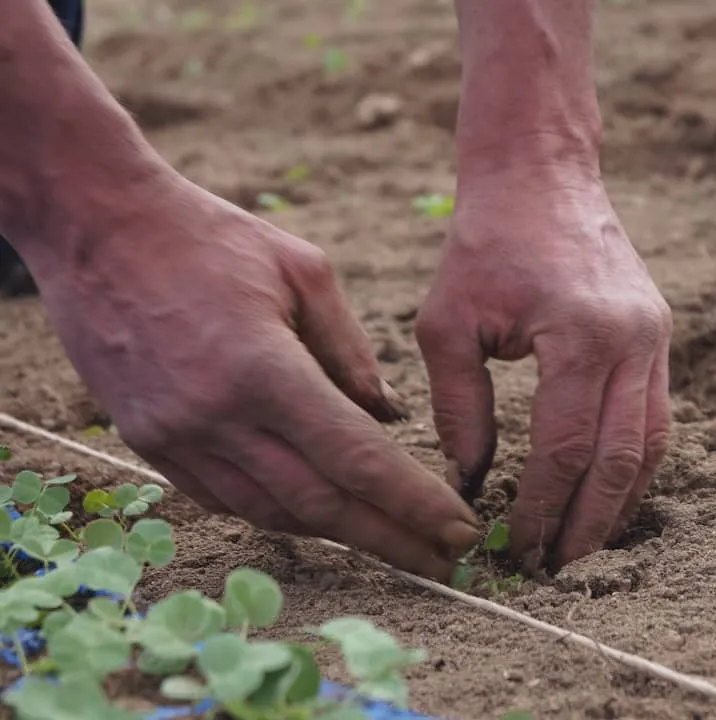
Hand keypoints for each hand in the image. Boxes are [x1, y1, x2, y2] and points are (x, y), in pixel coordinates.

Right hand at [33, 172, 480, 580]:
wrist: (98, 228)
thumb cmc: (211, 235)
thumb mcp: (304, 270)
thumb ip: (353, 352)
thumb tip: (390, 418)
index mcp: (264, 369)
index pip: (356, 458)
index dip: (414, 504)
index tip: (459, 532)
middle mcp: (217, 418)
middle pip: (321, 504)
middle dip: (391, 539)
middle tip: (445, 562)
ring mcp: (176, 437)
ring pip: (273, 512)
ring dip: (339, 532)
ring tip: (393, 540)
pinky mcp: (149, 442)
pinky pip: (226, 499)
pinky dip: (281, 511)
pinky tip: (320, 512)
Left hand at [416, 167, 672, 570]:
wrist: (542, 175)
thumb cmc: (484, 242)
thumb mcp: (449, 323)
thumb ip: (461, 408)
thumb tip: (469, 482)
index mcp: (581, 336)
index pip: (566, 449)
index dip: (542, 507)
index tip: (515, 545)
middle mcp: (633, 342)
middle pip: (621, 461)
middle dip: (588, 523)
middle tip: (555, 567)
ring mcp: (655, 338)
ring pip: (650, 445)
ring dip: (618, 502)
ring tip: (583, 543)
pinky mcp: (658, 335)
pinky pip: (654, 416)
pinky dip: (632, 462)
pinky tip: (603, 490)